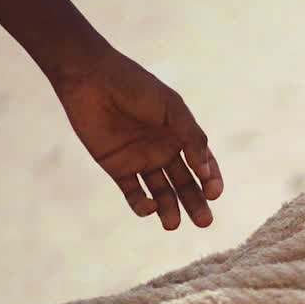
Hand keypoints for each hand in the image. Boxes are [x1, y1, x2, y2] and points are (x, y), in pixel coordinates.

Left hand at [51, 50, 222, 229]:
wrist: (91, 79)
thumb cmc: (135, 87)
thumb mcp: (172, 108)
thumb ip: (191, 137)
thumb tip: (205, 171)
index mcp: (181, 136)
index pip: (204, 165)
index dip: (211, 180)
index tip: (213, 193)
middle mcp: (165, 151)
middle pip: (185, 184)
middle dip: (195, 204)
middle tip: (204, 222)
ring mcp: (141, 161)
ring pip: (161, 193)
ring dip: (169, 210)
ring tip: (171, 224)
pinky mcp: (118, 168)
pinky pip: (133, 192)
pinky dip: (141, 204)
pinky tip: (147, 208)